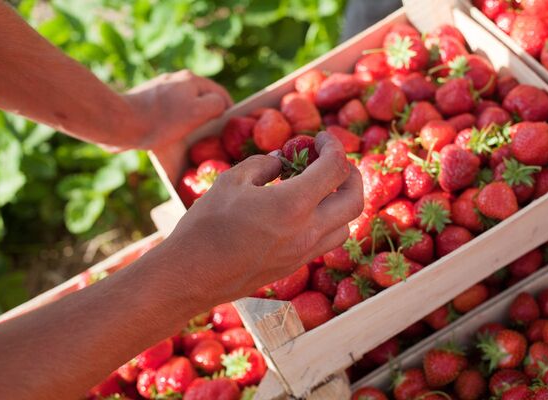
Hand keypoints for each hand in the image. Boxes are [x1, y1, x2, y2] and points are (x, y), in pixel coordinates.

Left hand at [118, 70, 232, 150]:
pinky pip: (169, 111)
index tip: (229, 128)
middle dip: (207, 115)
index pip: (219, 93)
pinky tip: (168, 134)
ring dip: (189, 119)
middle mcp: (176, 80)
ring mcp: (160, 89)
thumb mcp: (197, 112)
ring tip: (189, 137)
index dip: (228, 111)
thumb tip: (219, 105)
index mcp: (191, 80)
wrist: (121, 123)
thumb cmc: (162, 120)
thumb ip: (216, 104)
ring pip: (184, 105)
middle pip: (201, 98)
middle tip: (209, 135)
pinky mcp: (147, 101)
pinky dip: (173, 122)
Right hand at [160, 132, 363, 305]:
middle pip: (354, 200)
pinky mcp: (295, 265)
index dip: (333, 146)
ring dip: (342, 200)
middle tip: (332, 161)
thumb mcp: (232, 181)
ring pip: (346, 224)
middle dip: (350, 174)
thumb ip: (263, 165)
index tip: (321, 138)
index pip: (334, 168)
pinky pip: (326, 241)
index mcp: (293, 204)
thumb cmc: (206, 224)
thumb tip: (282, 162)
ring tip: (322, 187)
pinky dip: (328, 220)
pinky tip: (306, 211)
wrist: (193, 275)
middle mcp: (307, 231)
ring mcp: (304, 252)